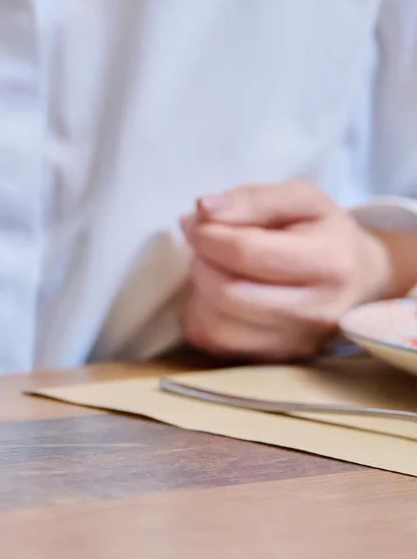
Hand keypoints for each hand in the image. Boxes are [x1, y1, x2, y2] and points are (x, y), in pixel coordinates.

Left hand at [178, 181, 398, 360]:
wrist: (360, 279)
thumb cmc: (324, 233)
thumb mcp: (301, 198)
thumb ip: (252, 199)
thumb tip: (202, 210)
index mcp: (328, 262)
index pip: (246, 253)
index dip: (207, 234)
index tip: (198, 221)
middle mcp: (316, 312)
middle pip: (227, 293)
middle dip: (201, 262)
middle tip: (205, 244)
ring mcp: (296, 343)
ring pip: (216, 325)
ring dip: (198, 290)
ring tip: (214, 268)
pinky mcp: (275, 360)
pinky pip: (213, 342)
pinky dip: (201, 314)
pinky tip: (215, 294)